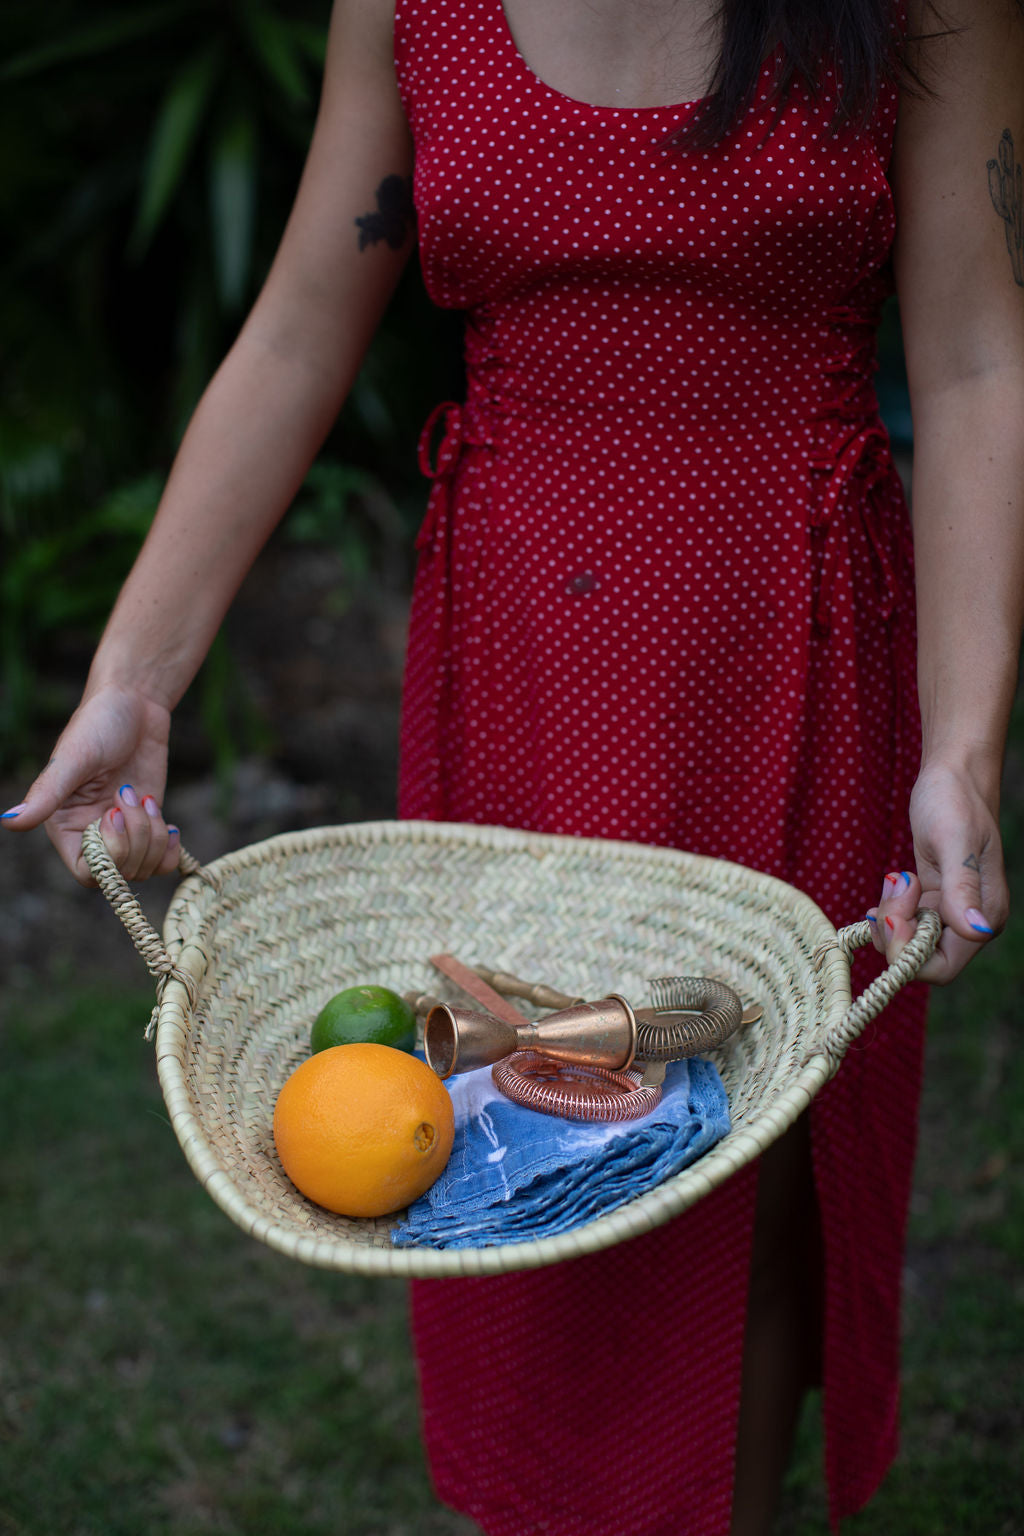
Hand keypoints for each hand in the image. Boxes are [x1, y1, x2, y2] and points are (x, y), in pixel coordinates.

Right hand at [1, 683, 180, 885]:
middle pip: (122, 872)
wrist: (134, 705)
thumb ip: (45, 793)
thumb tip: (9, 821)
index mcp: (66, 826)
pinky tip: (170, 824)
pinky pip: (163, 861)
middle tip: (130, 792)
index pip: (88, 872)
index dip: (109, 854)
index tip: (113, 815)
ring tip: (144, 797)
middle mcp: (92, 834)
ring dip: (154, 836)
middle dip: (136, 837)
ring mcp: (124, 833)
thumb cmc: (97, 725)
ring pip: (145, 868)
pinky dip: (171, 849)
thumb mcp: (73, 758)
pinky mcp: (148, 825)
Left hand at [867, 758, 1007, 983]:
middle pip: (919, 960)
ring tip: (897, 878)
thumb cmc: (955, 801)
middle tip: (891, 891)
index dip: (908, 952)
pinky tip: (889, 888)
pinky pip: (905, 925)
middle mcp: (970, 923)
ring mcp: (951, 913)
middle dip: (894, 933)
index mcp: (984, 916)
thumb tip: (975, 931)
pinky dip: (889, 912)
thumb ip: (961, 886)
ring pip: (907, 942)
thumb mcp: (952, 839)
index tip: (894, 914)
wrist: (952, 778)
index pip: (940, 967)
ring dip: (890, 917)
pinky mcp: (934, 902)